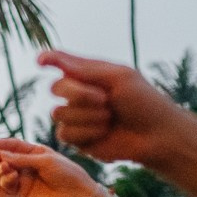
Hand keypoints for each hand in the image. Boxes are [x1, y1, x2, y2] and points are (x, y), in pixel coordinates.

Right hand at [0, 137, 106, 196]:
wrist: (76, 196)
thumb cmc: (66, 173)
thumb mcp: (44, 161)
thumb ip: (21, 159)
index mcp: (33, 151)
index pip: (12, 145)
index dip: (0, 144)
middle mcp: (25, 163)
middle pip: (4, 158)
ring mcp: (22, 177)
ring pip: (2, 171)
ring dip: (0, 169)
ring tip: (5, 169)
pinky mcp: (20, 191)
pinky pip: (6, 184)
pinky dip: (5, 180)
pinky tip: (11, 179)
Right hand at [39, 49, 187, 166]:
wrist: (155, 135)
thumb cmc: (144, 102)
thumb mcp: (119, 77)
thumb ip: (86, 70)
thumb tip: (53, 57)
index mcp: (90, 75)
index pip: (62, 63)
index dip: (49, 59)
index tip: (41, 61)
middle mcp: (79, 95)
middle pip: (56, 88)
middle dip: (79, 94)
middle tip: (105, 99)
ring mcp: (76, 117)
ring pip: (59, 113)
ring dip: (88, 116)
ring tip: (110, 118)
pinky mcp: (76, 139)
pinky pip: (65, 133)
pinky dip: (87, 132)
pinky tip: (104, 132)